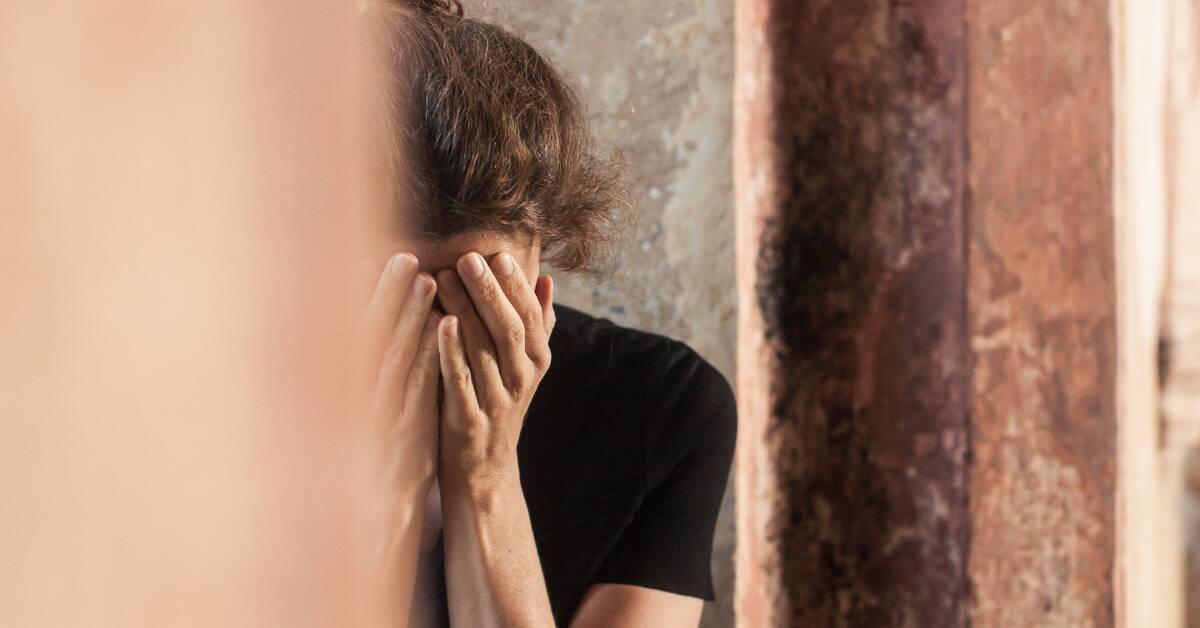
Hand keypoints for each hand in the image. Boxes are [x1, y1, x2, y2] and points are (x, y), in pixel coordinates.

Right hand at [361, 252, 440, 491]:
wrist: (377, 504)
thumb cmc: (370, 444)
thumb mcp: (363, 403)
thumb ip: (370, 360)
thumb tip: (380, 316)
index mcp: (342, 386)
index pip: (354, 331)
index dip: (364, 295)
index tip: (372, 258)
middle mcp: (354, 396)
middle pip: (369, 335)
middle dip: (386, 294)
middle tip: (403, 257)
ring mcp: (380, 414)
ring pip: (392, 357)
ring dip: (408, 318)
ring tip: (427, 281)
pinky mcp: (404, 433)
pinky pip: (419, 389)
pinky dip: (430, 358)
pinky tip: (444, 331)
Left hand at [433, 252, 554, 497]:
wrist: (484, 473)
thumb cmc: (498, 407)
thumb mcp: (524, 366)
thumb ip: (536, 324)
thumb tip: (546, 278)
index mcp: (535, 361)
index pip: (529, 316)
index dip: (515, 286)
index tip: (498, 254)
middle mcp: (522, 379)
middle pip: (508, 328)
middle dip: (488, 291)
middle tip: (467, 257)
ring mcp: (497, 402)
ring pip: (483, 350)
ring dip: (464, 311)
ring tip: (441, 277)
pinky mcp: (469, 421)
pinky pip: (461, 382)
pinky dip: (451, 352)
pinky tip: (440, 324)